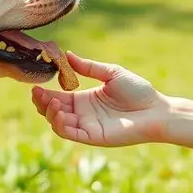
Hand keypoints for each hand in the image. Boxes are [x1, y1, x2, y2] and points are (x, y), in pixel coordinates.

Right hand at [30, 52, 169, 146]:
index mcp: (85, 99)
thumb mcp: (111, 73)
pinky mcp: (93, 137)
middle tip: (37, 92)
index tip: (35, 86)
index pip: (58, 97)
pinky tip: (60, 112)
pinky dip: (60, 125)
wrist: (156, 109)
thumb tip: (67, 55)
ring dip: (50, 113)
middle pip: (53, 111)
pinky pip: (71, 134)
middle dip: (42, 103)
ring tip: (53, 101)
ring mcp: (87, 127)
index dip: (45, 94)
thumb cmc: (138, 91)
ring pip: (58, 124)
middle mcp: (83, 114)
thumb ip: (88, 67)